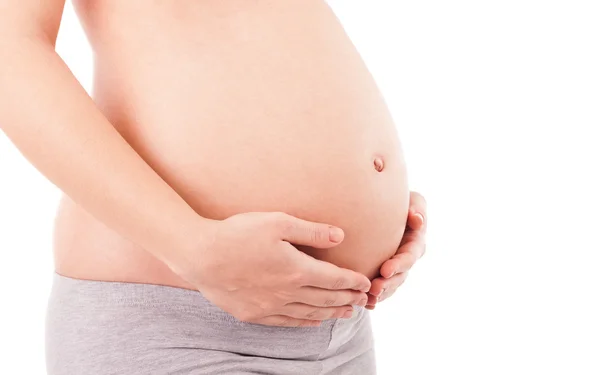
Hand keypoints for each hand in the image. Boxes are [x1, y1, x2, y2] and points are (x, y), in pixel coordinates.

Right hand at [175, 212, 370, 326]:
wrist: (200, 255)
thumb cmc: (238, 233)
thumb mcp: (277, 222)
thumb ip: (311, 231)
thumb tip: (340, 236)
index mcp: (297, 269)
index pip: (334, 279)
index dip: (352, 282)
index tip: (364, 282)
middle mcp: (287, 292)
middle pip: (325, 299)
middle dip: (347, 299)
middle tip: (363, 299)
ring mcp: (270, 306)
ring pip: (309, 313)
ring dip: (331, 313)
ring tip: (346, 313)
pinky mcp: (254, 314)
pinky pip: (287, 322)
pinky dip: (305, 322)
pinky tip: (313, 322)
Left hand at [366, 191, 426, 308]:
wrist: (383, 208)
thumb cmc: (400, 201)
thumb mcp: (414, 200)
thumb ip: (418, 207)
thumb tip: (417, 219)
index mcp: (415, 243)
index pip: (409, 256)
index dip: (398, 265)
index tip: (384, 270)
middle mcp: (407, 258)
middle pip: (399, 276)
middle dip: (388, 284)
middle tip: (373, 289)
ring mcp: (397, 268)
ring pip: (390, 285)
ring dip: (380, 293)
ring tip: (367, 299)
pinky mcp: (385, 273)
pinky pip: (382, 289)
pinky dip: (374, 298)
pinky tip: (365, 304)